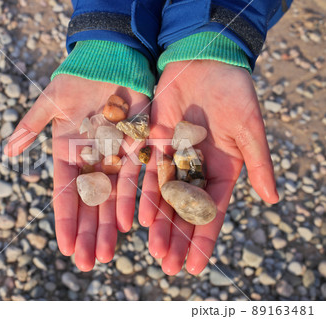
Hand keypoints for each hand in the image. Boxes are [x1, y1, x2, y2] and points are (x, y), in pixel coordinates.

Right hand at [5, 75, 148, 270]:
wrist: (110, 61)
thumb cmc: (77, 78)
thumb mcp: (51, 102)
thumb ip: (31, 126)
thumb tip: (6, 152)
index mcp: (66, 152)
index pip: (64, 192)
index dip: (65, 219)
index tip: (64, 246)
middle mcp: (89, 160)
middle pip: (88, 203)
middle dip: (86, 233)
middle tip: (86, 263)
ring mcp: (112, 157)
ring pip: (110, 198)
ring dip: (107, 227)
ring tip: (104, 255)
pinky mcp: (135, 148)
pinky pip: (134, 180)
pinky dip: (130, 202)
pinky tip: (127, 226)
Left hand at [139, 60, 278, 275]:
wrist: (204, 61)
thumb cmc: (233, 93)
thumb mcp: (249, 129)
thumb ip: (258, 164)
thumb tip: (274, 200)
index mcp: (222, 170)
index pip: (212, 213)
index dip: (204, 240)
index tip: (195, 266)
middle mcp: (196, 170)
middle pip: (186, 212)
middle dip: (178, 239)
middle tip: (168, 266)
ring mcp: (174, 158)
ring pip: (165, 198)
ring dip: (160, 224)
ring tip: (154, 250)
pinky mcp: (154, 143)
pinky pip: (148, 174)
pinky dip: (145, 195)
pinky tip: (139, 218)